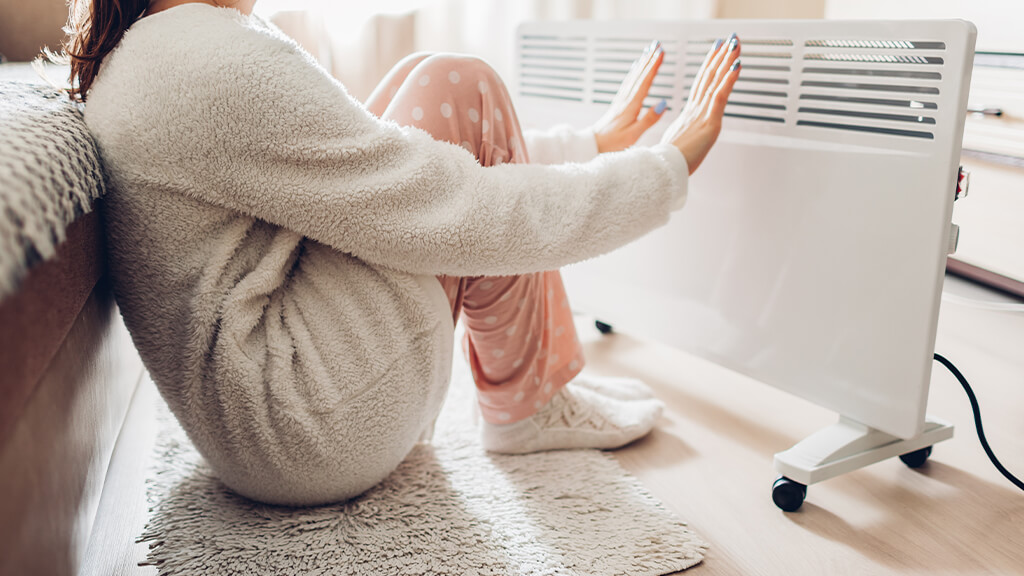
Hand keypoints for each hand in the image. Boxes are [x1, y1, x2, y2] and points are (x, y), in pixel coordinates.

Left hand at [591, 40, 667, 153]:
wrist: (594, 144)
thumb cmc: (613, 142)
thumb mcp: (634, 135)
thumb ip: (649, 119)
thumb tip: (663, 104)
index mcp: (631, 106)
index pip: (645, 81)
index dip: (653, 66)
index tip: (661, 52)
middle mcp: (625, 100)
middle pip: (639, 75)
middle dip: (649, 59)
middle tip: (657, 45)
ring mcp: (621, 100)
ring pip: (633, 77)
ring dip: (642, 63)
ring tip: (649, 51)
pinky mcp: (618, 103)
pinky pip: (628, 82)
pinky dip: (633, 72)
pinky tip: (635, 67)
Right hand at [661, 34, 740, 173]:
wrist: (663, 171)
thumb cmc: (668, 164)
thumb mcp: (675, 146)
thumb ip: (681, 139)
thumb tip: (681, 141)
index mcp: (687, 116)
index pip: (700, 86)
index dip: (708, 68)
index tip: (714, 53)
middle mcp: (694, 111)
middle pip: (707, 77)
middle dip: (718, 57)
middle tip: (726, 40)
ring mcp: (701, 115)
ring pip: (715, 81)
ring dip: (726, 60)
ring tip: (734, 44)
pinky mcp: (709, 123)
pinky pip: (720, 95)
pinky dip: (729, 79)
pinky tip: (736, 65)